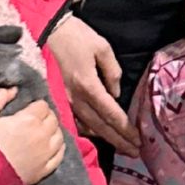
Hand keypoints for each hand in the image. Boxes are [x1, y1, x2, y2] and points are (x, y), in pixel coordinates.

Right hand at [0, 86, 65, 184]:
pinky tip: (52, 147)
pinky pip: (60, 155)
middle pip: (53, 119)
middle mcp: (42, 135)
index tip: (29, 109)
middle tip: (36, 119)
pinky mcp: (44, 171)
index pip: (43, 105)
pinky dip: (58, 148)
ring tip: (44, 132)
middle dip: (46, 116)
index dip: (36, 106)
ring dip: (53, 131)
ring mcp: (45, 155)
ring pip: (60, 136)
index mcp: (29, 120)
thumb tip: (12, 89)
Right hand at [47, 14, 138, 155]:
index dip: (125, 129)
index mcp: (88, 85)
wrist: (46, 32)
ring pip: (87, 127)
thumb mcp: (102, 48)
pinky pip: (74, 122)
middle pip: (100, 127)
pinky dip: (88, 131)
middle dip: (119, 140)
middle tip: (135, 152)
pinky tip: (97, 135)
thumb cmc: (76, 37)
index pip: (111, 113)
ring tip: (121, 146)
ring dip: (105, 138)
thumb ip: (113, 72)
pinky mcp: (58, 100)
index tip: (138, 140)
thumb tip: (116, 94)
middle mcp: (76, 99)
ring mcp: (65, 101)